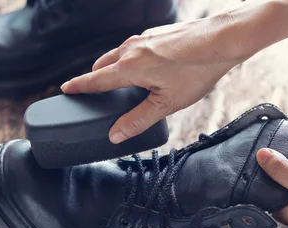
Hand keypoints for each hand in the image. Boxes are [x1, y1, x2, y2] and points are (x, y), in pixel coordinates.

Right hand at [61, 16, 246, 143]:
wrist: (222, 39)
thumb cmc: (197, 70)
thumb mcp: (167, 103)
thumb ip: (138, 120)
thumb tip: (115, 135)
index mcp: (129, 68)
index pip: (95, 79)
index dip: (78, 86)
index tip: (65, 89)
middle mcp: (131, 49)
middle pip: (102, 64)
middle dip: (94, 78)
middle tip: (93, 93)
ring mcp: (143, 38)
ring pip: (117, 54)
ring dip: (112, 67)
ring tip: (119, 83)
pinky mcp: (156, 33)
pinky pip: (132, 47)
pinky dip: (128, 59)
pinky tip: (146, 69)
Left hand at [256, 148, 287, 227]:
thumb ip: (284, 172)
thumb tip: (260, 155)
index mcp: (281, 214)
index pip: (258, 191)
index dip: (255, 172)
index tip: (251, 154)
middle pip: (272, 189)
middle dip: (270, 172)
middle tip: (267, 150)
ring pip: (287, 188)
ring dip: (285, 173)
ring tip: (281, 154)